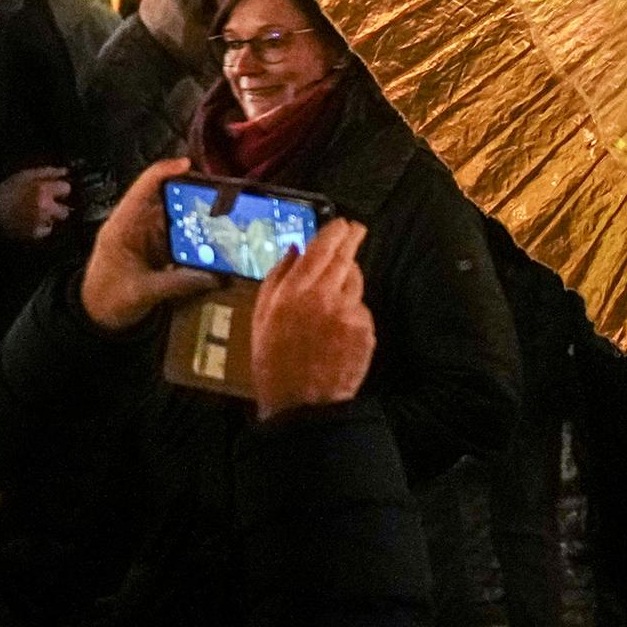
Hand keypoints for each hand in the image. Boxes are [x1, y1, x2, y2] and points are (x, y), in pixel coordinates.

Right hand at [0, 165, 72, 242]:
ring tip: (34, 212)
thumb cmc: (7, 189)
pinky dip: (40, 227)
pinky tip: (30, 221)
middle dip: (57, 207)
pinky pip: (45, 230)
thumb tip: (66, 171)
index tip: (54, 190)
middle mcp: (45, 207)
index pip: (67, 189)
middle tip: (46, 204)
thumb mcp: (26, 175)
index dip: (60, 189)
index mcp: (43, 190)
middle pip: (65, 210)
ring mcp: (40, 222)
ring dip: (48, 217)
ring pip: (54, 220)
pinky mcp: (33, 234)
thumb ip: (48, 172)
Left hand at [78, 160, 220, 329]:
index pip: (143, 189)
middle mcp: (136, 223)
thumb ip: (177, 283)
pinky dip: (199, 231)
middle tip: (224, 192)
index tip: (190, 165)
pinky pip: (181, 231)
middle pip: (165, 196)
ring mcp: (148, 234)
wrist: (96, 317)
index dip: (165, 171)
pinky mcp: (158, 246)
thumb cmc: (107, 300)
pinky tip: (219, 234)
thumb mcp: (141, 293)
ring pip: (177, 212)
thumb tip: (215, 276)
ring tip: (229, 210)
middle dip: (193, 190)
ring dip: (200, 211)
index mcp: (123, 226)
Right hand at [249, 217, 373, 414]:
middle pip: (346, 257)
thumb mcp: (261, 318)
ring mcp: (348, 312)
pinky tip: (337, 332)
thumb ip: (276, 279)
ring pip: (356, 282)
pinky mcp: (365, 329)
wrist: (301, 404)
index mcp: (294, 292)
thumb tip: (294, 250)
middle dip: (351, 241)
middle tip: (355, 231)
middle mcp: (324, 296)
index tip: (342, 222)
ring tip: (331, 304)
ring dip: (348, 282)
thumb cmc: (274, 362)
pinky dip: (352, 313)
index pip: (321, 247)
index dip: (335, 230)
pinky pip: (361, 310)